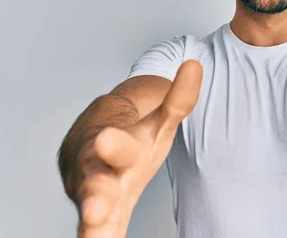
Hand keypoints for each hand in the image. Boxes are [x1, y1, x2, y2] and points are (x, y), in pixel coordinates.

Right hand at [72, 60, 202, 237]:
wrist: (89, 147)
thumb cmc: (130, 136)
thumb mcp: (157, 121)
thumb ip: (177, 100)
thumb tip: (196, 65)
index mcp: (117, 146)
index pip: (118, 145)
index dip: (114, 143)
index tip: (107, 140)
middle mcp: (99, 173)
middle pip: (94, 184)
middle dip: (95, 196)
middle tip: (95, 209)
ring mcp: (95, 199)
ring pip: (89, 213)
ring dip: (91, 226)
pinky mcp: (98, 220)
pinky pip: (99, 234)